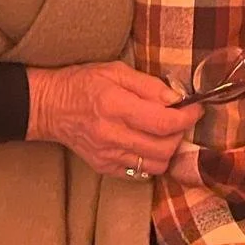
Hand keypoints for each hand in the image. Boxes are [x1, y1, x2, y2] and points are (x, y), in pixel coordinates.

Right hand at [26, 62, 201, 177]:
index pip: (163, 122)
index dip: (187, 117)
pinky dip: (151, 160)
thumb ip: (148, 85)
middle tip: (178, 118)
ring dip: (168, 150)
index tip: (196, 108)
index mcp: (115, 106)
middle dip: (179, 133)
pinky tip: (146, 144)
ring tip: (163, 132)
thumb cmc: (82, 83)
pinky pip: (140, 173)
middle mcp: (112, 135)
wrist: (49, 107)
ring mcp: (108, 156)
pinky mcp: (105, 168)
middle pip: (164, 147)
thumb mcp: (115, 70)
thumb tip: (176, 98)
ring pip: (156, 165)